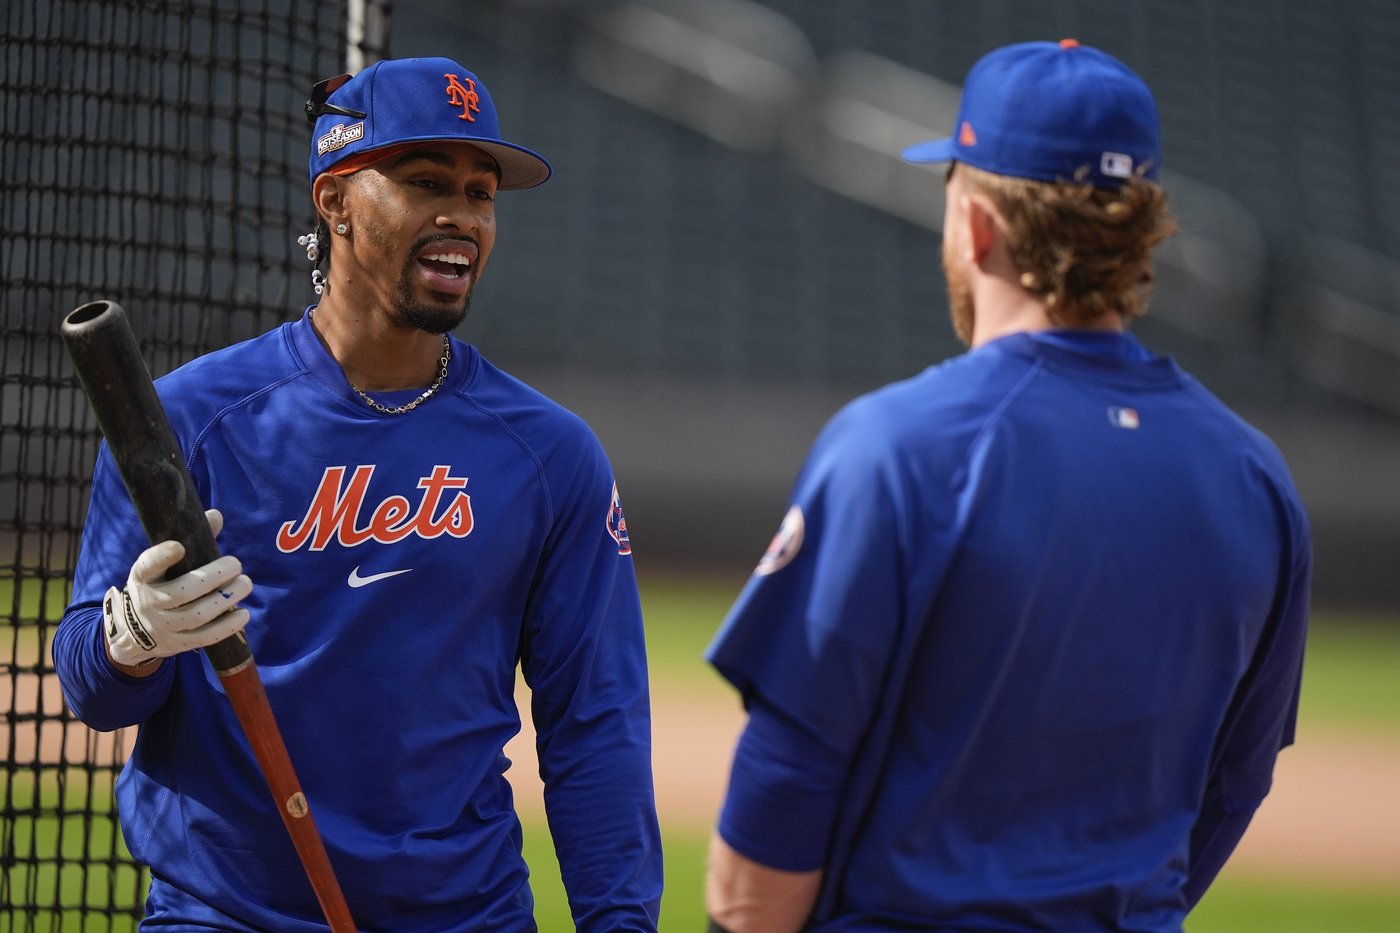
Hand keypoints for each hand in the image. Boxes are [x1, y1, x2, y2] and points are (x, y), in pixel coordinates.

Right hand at [102, 509, 252, 669]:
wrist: (135, 630)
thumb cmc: (160, 584)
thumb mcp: (163, 565)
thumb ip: (191, 539)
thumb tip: (215, 516)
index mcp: (143, 577)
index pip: (146, 566)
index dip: (161, 557)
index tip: (179, 546)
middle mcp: (149, 602)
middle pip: (181, 592)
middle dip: (213, 577)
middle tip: (236, 564)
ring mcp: (162, 626)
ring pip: (196, 615)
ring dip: (225, 599)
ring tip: (245, 584)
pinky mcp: (178, 644)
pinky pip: (204, 637)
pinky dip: (227, 626)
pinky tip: (244, 613)